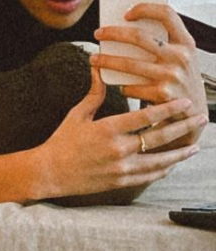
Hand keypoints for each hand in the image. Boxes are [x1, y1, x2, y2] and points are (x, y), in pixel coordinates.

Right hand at [39, 66, 206, 199]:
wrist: (50, 172)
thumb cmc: (62, 141)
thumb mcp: (77, 114)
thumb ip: (94, 93)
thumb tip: (97, 68)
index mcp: (108, 129)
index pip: (146, 116)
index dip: (168, 109)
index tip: (184, 102)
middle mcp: (118, 149)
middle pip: (159, 137)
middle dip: (183, 128)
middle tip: (200, 119)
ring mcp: (121, 168)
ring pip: (159, 160)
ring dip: (179, 152)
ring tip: (195, 146)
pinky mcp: (121, 182)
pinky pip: (149, 175)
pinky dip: (164, 169)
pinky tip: (174, 163)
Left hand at [92, 2, 207, 133]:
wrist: (194, 115)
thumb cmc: (182, 81)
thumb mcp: (182, 58)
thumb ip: (164, 43)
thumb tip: (127, 27)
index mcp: (186, 43)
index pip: (167, 14)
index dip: (145, 9)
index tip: (126, 13)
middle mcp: (181, 57)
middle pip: (139, 37)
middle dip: (113, 33)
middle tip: (98, 34)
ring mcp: (171, 76)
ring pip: (128, 63)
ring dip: (106, 61)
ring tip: (95, 59)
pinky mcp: (162, 95)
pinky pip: (131, 86)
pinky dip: (122, 86)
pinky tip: (119, 85)